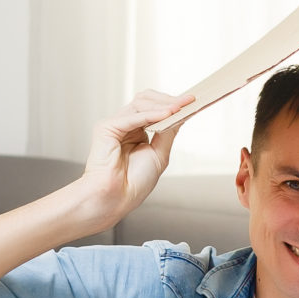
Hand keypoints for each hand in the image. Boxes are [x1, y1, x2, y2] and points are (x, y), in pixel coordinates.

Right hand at [80, 89, 193, 222]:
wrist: (117, 198)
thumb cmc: (134, 182)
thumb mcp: (159, 154)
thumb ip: (168, 132)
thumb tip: (181, 114)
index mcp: (136, 131)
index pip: (154, 109)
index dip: (172, 103)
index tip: (192, 101)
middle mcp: (125, 125)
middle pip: (146, 101)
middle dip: (169, 100)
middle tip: (189, 101)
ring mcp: (115, 125)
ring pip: (140, 103)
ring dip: (162, 105)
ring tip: (180, 108)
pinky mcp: (106, 127)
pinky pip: (132, 116)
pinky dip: (151, 114)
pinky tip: (167, 114)